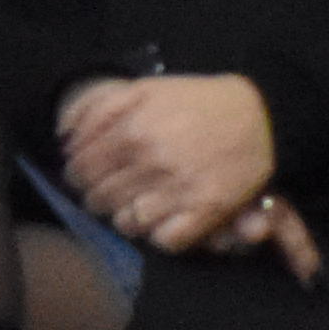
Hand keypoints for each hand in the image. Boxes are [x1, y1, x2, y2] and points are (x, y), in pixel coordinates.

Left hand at [55, 74, 286, 258]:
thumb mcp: (145, 89)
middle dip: (99, 197)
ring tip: (139, 206)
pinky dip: (160, 235)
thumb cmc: (199, 101)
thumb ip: (99, 108)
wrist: (264, 114)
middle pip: (99, 199)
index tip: (90, 176)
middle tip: (115, 191)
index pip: (81, 168)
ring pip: (128, 223)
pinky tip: (165, 220)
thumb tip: (64, 137)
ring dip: (127, 218)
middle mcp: (153, 161)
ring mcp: (180, 188)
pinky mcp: (208, 210)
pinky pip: (166, 240)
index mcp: (133, 130)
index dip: (79, 175)